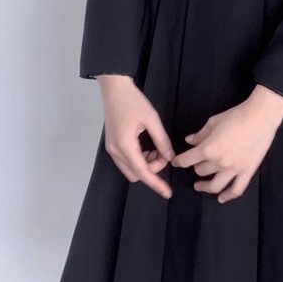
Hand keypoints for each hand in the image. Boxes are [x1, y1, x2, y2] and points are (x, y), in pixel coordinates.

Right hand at [97, 75, 174, 199]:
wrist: (115, 89)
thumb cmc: (133, 101)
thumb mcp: (152, 119)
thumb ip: (162, 141)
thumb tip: (171, 157)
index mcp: (125, 145)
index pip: (142, 172)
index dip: (156, 183)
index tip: (167, 192)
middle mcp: (115, 151)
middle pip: (136, 174)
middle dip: (153, 169)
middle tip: (164, 153)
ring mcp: (112, 149)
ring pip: (131, 169)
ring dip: (147, 164)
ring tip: (158, 149)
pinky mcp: (112, 145)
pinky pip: (127, 162)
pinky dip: (140, 160)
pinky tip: (149, 149)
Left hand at [171, 84, 282, 202]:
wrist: (260, 117)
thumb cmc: (235, 116)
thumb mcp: (213, 122)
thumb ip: (199, 135)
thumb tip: (189, 141)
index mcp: (208, 149)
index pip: (187, 160)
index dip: (179, 161)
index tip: (175, 162)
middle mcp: (219, 163)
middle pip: (200, 171)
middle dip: (196, 166)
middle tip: (197, 163)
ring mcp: (234, 170)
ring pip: (215, 186)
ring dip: (205, 187)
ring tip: (199, 186)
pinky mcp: (247, 172)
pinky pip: (236, 190)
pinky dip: (228, 196)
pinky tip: (221, 199)